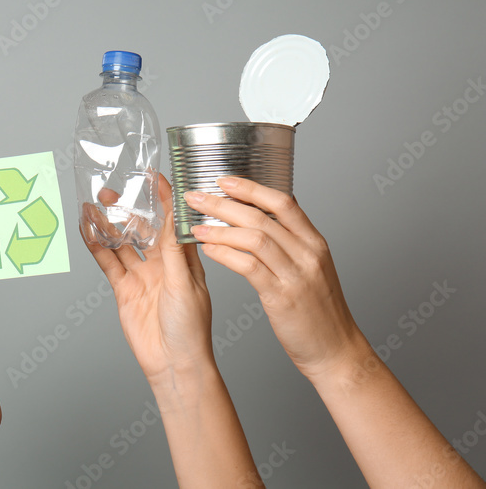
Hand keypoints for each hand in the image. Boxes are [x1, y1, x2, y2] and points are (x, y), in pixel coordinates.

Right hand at [83, 174, 213, 386]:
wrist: (174, 364)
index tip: (153, 176)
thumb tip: (171, 215)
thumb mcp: (184, 283)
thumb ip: (172, 249)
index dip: (164, 198)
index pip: (173, 221)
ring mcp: (142, 277)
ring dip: (109, 225)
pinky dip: (97, 248)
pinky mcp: (125, 290)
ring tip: (94, 206)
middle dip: (129, 209)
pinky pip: (108, 264)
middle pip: (143, 229)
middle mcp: (163, 265)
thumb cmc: (191, 329)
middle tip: (113, 190)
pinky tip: (88, 232)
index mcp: (185, 260)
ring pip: (122, 244)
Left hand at [185, 176, 363, 379]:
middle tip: (196, 197)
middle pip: (262, 217)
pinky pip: (249, 267)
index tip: (223, 180)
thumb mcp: (311, 268)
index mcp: (314, 242)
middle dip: (223, 204)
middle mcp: (308, 254)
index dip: (251, 188)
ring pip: (254, 238)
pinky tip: (208, 250)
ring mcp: (297, 275)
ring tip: (195, 226)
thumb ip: (292, 242)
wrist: (336, 349)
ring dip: (219, 229)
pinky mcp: (283, 297)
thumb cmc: (319, 310)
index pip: (283, 202)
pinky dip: (225, 254)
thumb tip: (263, 217)